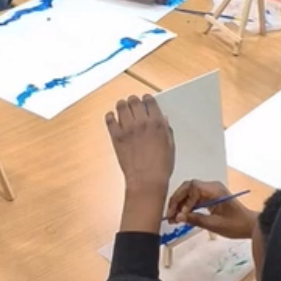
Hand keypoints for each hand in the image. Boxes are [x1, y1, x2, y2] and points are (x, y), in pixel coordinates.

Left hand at [106, 95, 174, 232]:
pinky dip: (110, 116)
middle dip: (133, 101)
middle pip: (134, 101)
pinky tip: (112, 117)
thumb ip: (166, 129)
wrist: (147, 181)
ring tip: (122, 107)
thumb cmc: (161, 166)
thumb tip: (162, 118)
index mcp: (157, 123)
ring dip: (122, 105)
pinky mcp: (116, 137)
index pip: (149, 101)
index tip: (145, 100)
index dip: (147, 99)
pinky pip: (110, 120)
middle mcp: (142, 122)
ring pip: (121, 107)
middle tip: (132, 103)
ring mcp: (127, 129)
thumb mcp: (170, 145)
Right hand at [167, 180, 257, 239]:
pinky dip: (186, 207)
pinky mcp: (209, 197)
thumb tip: (178, 217)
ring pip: (189, 193)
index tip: (181, 214)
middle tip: (170, 215)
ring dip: (180, 205)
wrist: (249, 225)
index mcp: (215, 190)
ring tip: (172, 218)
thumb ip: (196, 219)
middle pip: (188, 188)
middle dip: (177, 201)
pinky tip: (180, 217)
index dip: (184, 200)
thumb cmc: (236, 224)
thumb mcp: (215, 224)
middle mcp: (211, 187)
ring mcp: (210, 191)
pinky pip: (194, 199)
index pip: (193, 187)